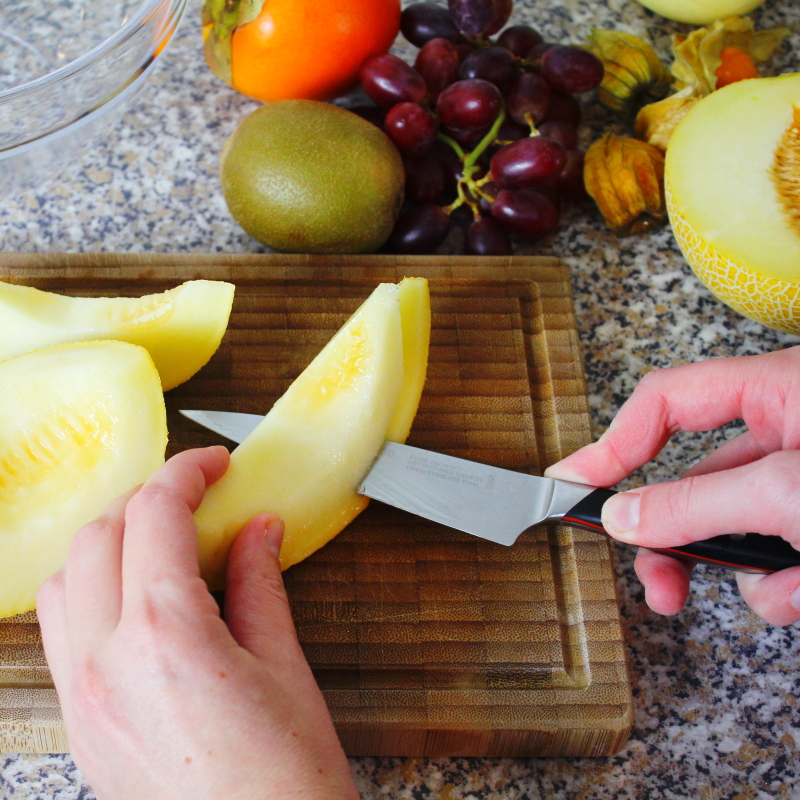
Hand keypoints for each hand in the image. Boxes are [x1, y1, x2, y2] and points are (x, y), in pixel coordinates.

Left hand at [37, 446, 358, 799]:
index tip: (214, 464)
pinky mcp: (79, 727)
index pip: (154, 516)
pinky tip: (133, 596)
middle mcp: (105, 663)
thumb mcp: (285, 666)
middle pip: (98, 537)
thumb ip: (259, 583)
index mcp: (164, 637)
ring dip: (108, 542)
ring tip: (159, 541)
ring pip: (62, 581)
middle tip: (196, 497)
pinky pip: (60, 633)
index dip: (186, 472)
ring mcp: (81, 699)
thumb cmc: (287, 779)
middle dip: (147, 500)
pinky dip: (88, 591)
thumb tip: (257, 528)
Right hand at [544, 347, 799, 625]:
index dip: (613, 441)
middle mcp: (789, 429)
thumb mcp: (787, 493)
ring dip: (749, 575)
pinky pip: (778, 556)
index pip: (667, 399)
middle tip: (659, 584)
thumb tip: (623, 518)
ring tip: (786, 592)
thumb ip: (697, 505)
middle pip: (695, 481)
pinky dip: (788, 585)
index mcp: (778, 388)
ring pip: (735, 529)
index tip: (572, 482)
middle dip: (677, 541)